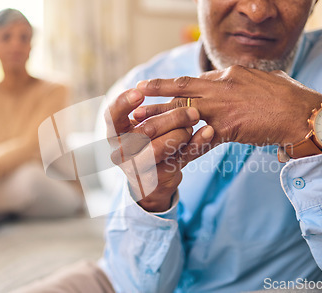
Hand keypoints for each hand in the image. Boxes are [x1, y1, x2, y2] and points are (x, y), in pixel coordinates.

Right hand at [106, 88, 213, 211]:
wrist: (150, 181)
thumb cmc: (144, 143)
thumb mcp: (137, 127)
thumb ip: (144, 112)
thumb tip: (157, 91)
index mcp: (114, 134)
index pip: (112, 116)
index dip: (123, 103)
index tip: (140, 92)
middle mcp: (121, 152)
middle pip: (145, 130)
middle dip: (172, 118)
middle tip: (193, 110)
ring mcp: (138, 167)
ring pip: (160, 148)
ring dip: (181, 133)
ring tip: (194, 123)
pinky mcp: (157, 178)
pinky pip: (179, 159)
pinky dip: (196, 144)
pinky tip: (209, 132)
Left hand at [134, 66, 321, 146]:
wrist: (304, 115)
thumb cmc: (290, 98)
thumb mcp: (264, 81)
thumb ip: (246, 81)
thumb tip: (240, 79)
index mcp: (230, 75)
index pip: (194, 80)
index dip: (172, 85)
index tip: (155, 86)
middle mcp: (222, 87)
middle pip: (181, 89)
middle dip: (156, 94)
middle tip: (134, 96)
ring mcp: (223, 107)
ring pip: (182, 112)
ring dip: (159, 119)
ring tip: (138, 124)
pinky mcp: (228, 128)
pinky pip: (199, 140)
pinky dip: (183, 148)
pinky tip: (168, 154)